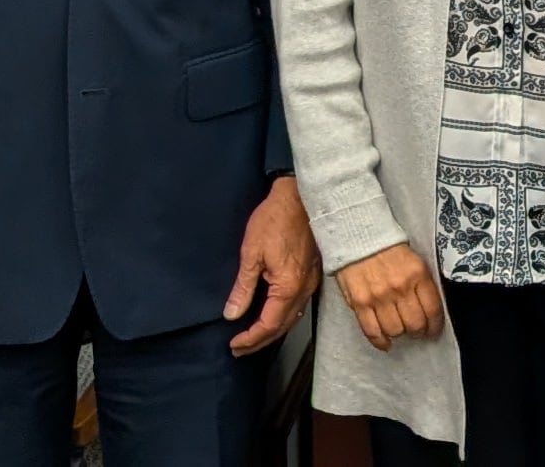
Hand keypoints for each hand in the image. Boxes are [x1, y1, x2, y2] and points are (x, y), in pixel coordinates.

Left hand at [225, 177, 320, 354]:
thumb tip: (232, 314)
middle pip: (283, 326)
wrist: (300, 195)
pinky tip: (272, 316)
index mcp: (288, 286)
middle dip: (260, 341)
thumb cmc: (274, 219)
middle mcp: (304, 289)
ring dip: (272, 331)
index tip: (234, 345)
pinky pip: (298, 305)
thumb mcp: (251, 252)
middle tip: (239, 348)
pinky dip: (283, 317)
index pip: (269, 324)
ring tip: (252, 337)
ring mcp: (311, 282)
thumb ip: (243, 287)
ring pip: (292, 318)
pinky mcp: (313, 274)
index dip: (250, 338)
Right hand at [339, 243, 444, 351]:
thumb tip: (429, 311)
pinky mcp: (360, 303)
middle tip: (417, 331)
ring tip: (400, 330)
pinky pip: (372, 331)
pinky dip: (380, 342)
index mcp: (417, 275)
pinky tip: (386, 343)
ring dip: (400, 334)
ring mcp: (379, 297)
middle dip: (418, 332)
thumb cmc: (388, 248)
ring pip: (395, 330)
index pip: (433, 309)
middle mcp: (400, 287)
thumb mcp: (414, 261)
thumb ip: (422, 285)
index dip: (435, 325)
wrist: (359, 236)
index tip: (433, 330)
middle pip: (415, 324)